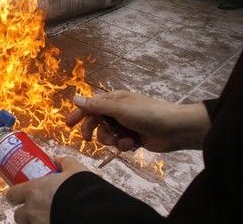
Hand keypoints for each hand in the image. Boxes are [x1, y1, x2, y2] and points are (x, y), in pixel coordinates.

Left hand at [6, 157, 87, 223]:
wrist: (92, 213)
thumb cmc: (80, 189)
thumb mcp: (75, 170)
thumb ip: (65, 162)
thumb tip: (58, 159)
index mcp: (33, 191)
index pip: (12, 195)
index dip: (15, 196)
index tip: (20, 196)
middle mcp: (31, 210)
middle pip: (18, 216)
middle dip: (24, 214)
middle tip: (35, 210)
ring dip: (34, 222)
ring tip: (46, 218)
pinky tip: (55, 222)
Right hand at [66, 91, 210, 151]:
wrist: (174, 129)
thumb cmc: (146, 114)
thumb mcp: (119, 108)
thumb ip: (96, 106)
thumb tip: (74, 98)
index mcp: (113, 99)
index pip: (90, 105)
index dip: (78, 114)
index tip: (68, 124)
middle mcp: (117, 110)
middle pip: (96, 121)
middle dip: (94, 130)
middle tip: (88, 140)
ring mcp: (125, 124)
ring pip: (106, 134)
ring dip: (110, 139)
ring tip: (121, 140)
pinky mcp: (132, 137)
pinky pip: (119, 143)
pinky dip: (123, 144)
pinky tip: (132, 144)